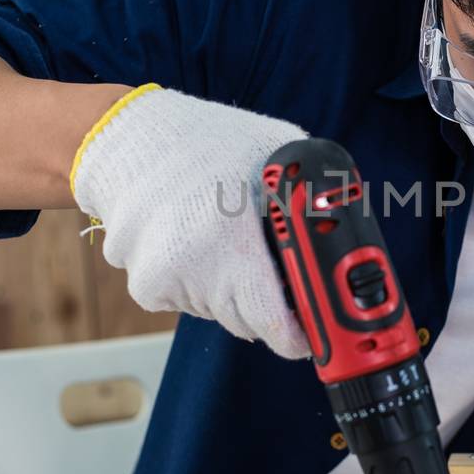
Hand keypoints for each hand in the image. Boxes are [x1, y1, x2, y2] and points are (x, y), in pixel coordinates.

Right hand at [71, 86, 309, 358]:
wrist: (127, 139)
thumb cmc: (207, 142)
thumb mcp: (275, 153)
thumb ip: (310, 192)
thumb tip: (346, 227)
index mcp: (231, 237)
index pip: (271, 322)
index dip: (299, 335)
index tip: (313, 334)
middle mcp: (193, 265)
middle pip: (249, 323)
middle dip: (268, 305)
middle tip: (273, 270)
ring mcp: (164, 280)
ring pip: (219, 313)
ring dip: (231, 291)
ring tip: (225, 238)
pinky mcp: (144, 287)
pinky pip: (190, 303)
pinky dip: (199, 284)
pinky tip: (195, 243)